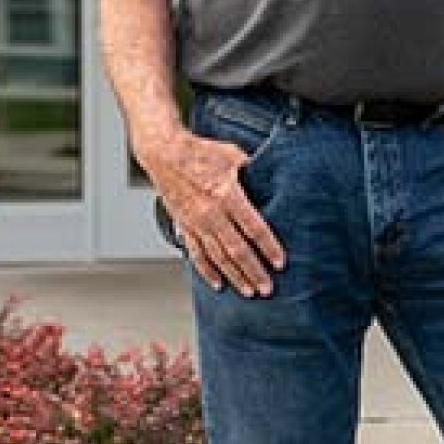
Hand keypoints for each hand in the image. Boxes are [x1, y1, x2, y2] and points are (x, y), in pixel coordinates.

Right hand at [143, 130, 284, 297]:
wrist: (164, 154)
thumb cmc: (197, 152)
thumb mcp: (232, 155)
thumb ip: (251, 171)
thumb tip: (270, 178)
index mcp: (227, 194)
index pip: (253, 228)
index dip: (268, 247)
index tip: (279, 262)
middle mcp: (211, 213)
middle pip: (237, 250)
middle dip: (254, 271)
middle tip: (268, 287)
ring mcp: (196, 223)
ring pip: (218, 257)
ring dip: (235, 276)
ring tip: (249, 290)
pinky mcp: (184, 227)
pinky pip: (197, 254)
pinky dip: (207, 271)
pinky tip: (218, 283)